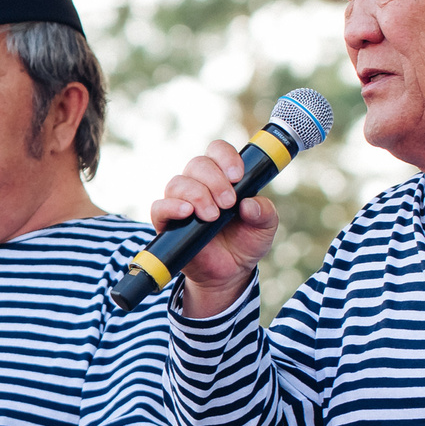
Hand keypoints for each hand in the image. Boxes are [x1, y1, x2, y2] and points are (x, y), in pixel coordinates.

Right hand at [148, 141, 278, 316]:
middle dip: (215, 180)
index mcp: (222, 178)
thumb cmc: (245, 243)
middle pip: (197, 164)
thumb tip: (249, 204)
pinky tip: (187, 213)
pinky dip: (171, 207)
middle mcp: (198, 185)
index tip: (238, 176)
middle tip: (229, 203)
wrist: (229, 273)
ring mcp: (180, 203)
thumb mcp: (265, 227)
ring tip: (213, 216)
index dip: (225, 157)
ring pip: (178, 182)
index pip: (216, 151)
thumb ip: (264, 212)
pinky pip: (159, 207)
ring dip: (197, 194)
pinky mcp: (166, 223)